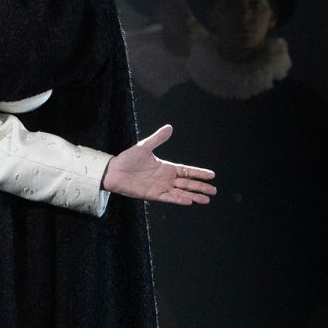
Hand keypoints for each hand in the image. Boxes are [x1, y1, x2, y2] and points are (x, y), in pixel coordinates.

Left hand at [100, 124, 216, 204]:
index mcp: (166, 168)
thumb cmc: (128, 159)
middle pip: (187, 183)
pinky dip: (178, 199)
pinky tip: (188, 201)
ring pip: (181, 192)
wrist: (113, 171)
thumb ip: (158, 138)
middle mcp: (165, 179)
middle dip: (200, 187)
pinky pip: (168, 198)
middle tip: (214, 190)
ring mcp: (160, 187)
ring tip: (206, 199)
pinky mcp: (152, 195)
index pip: (187, 171)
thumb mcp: (144, 146)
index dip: (199, 173)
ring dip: (193, 195)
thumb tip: (169, 127)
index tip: (212, 175)